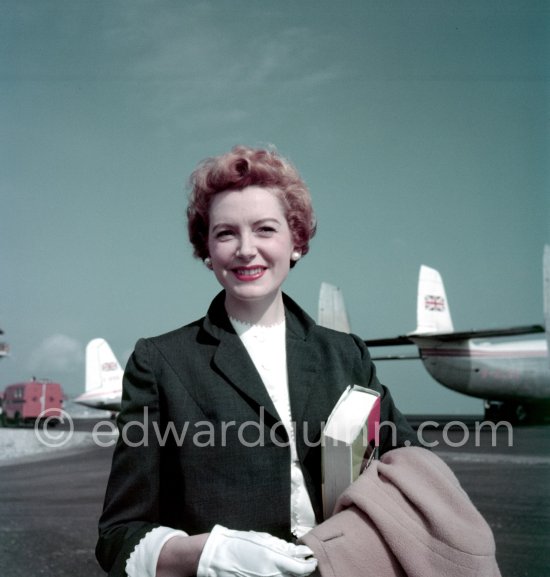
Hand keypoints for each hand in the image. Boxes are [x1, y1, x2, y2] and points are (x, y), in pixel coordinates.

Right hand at [196, 524, 317, 576]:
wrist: (219, 557)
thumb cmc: (239, 543)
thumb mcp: (261, 540)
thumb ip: (279, 546)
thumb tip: (293, 551)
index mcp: (273, 558)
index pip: (300, 567)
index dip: (309, 565)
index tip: (313, 561)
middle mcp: (272, 573)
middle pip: (295, 576)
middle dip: (303, 571)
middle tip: (308, 565)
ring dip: (292, 575)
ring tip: (295, 569)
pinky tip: (279, 573)